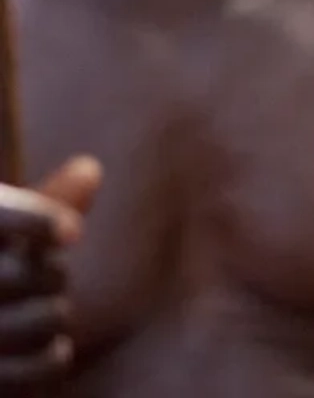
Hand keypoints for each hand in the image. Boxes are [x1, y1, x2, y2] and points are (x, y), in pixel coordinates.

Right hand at [0, 156, 101, 392]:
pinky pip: (49, 362)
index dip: (36, 222)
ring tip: (30, 314)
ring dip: (53, 314)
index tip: (72, 231)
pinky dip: (55, 355)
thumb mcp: (3, 234)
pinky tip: (45, 346)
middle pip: (41, 274)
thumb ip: (45, 203)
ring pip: (53, 315)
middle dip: (52, 275)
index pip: (4, 220)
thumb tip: (89, 167)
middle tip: (34, 281)